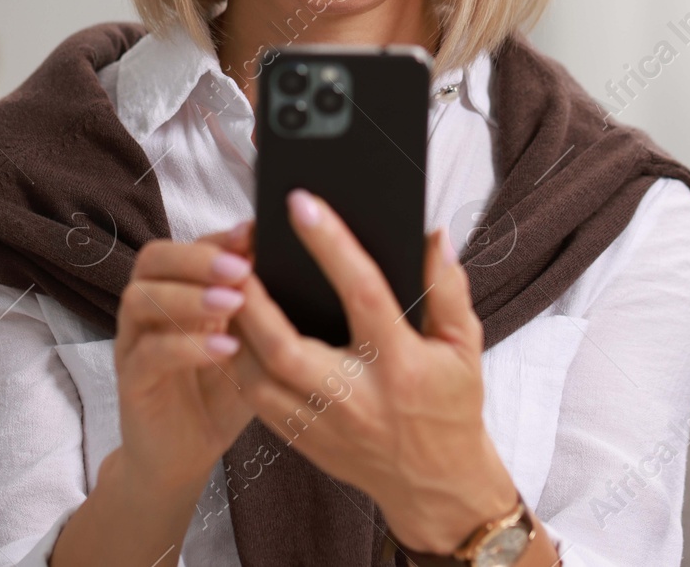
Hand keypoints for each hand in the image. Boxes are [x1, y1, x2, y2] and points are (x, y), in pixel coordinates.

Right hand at [115, 221, 257, 490]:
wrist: (182, 458)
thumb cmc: (221, 395)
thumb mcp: (250, 348)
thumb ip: (263, 311)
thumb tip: (303, 268)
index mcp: (179, 292)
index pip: (189, 245)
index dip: (220, 236)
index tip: (256, 233)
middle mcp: (150, 310)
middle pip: (153, 259)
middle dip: (197, 257)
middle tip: (242, 268)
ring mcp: (135, 344)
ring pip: (141, 299)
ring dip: (189, 296)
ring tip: (235, 302)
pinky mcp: (131, 381)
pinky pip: (148, 353)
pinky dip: (187, 347)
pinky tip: (225, 348)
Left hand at [223, 190, 521, 553]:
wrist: (437, 486)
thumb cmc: (452, 406)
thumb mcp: (465, 345)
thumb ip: (447, 288)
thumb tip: (432, 235)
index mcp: (400, 363)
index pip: (361, 292)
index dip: (330, 244)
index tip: (301, 204)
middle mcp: (357, 397)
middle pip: (286, 346)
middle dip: (253, 299)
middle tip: (235, 254)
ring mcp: (325, 425)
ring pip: (258, 377)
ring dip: (235, 330)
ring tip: (224, 287)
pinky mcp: (304, 442)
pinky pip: (256, 400)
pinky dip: (238, 362)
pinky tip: (232, 331)